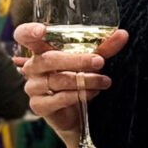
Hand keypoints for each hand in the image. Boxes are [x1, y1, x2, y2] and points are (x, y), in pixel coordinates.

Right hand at [12, 22, 128, 147]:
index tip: (41, 31)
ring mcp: (33, 87)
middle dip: (78, 60)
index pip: (24, 36)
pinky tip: (92, 93)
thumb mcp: (90, 62)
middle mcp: (32, 67)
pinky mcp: (38, 106)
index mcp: (40, 51)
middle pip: (50, 59)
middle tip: (100, 61)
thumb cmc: (78, 82)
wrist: (75, 116)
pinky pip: (59, 98)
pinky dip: (79, 95)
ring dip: (86, 80)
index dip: (29, 31)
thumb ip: (103, 48)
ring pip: (59, 80)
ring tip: (104, 81)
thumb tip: (122, 34)